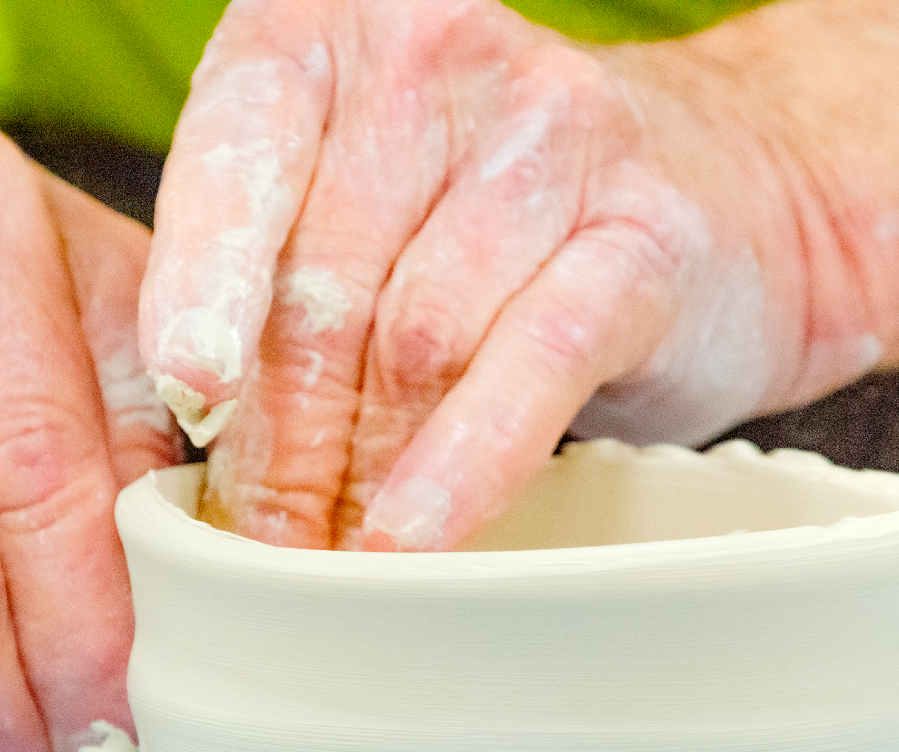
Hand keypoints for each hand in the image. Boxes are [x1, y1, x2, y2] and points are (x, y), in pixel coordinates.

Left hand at [141, 0, 898, 551]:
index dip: (199, 280)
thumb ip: (275, 306)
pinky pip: (532, 361)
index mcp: (332, 38)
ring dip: (365, 466)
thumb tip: (208, 461)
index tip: (188, 398)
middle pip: (326, 279)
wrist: (711, 195)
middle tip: (266, 539)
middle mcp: (436, 59)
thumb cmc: (490, 225)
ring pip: (418, 334)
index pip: (238, 147)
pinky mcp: (642, 234)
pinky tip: (417, 537)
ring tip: (337, 552)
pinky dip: (466, 463)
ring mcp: (552, 135)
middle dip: (284, 437)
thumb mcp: (357, 230)